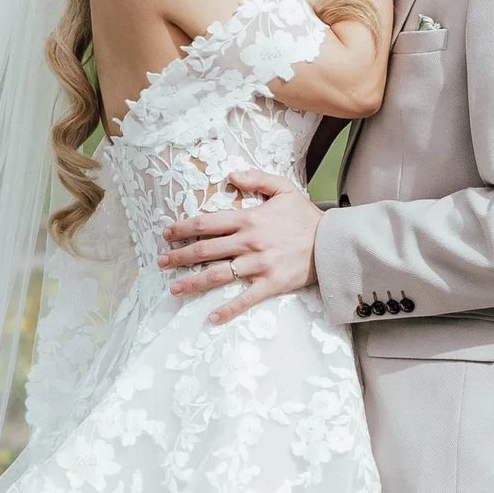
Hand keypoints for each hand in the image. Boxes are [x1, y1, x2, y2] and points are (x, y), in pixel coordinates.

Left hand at [159, 168, 320, 322]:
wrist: (332, 242)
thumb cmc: (306, 217)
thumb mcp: (283, 188)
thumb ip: (256, 179)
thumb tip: (230, 174)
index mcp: (248, 219)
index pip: (207, 223)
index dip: (183, 228)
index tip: (167, 233)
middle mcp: (248, 242)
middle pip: (206, 250)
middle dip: (180, 256)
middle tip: (161, 262)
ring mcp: (258, 265)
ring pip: (218, 275)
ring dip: (193, 283)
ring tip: (174, 289)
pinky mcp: (270, 284)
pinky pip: (245, 299)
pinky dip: (228, 310)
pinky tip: (212, 318)